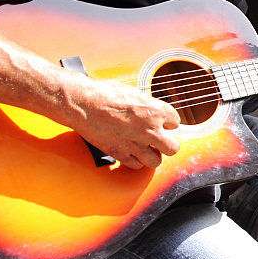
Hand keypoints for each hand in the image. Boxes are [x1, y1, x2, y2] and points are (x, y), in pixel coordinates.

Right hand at [66, 76, 180, 170]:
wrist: (82, 103)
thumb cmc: (104, 93)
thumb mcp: (134, 93)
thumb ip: (149, 107)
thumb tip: (154, 113)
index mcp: (155, 111)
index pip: (175, 122)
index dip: (168, 122)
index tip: (162, 122)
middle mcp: (149, 130)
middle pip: (172, 148)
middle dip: (167, 144)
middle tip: (160, 139)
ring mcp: (135, 144)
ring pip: (156, 161)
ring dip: (152, 155)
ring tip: (146, 148)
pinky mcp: (119, 153)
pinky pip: (136, 165)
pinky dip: (135, 160)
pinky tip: (131, 152)